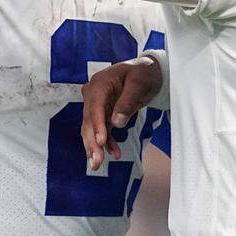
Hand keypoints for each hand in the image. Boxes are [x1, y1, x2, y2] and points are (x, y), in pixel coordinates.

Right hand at [80, 55, 163, 170]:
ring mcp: (97, 104)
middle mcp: (93, 94)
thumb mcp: (139, 83)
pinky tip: (114, 153)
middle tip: (96, 161)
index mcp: (99, 83)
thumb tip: (117, 123)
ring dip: (95, 146)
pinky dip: (106, 142)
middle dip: (92, 142)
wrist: (147, 70)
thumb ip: (127, 102)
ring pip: (91, 128)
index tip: (101, 141)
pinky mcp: (103, 113)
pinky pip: (101, 130)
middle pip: (89, 120)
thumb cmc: (143, 72)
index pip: (95, 107)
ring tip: (98, 164)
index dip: (97, 125)